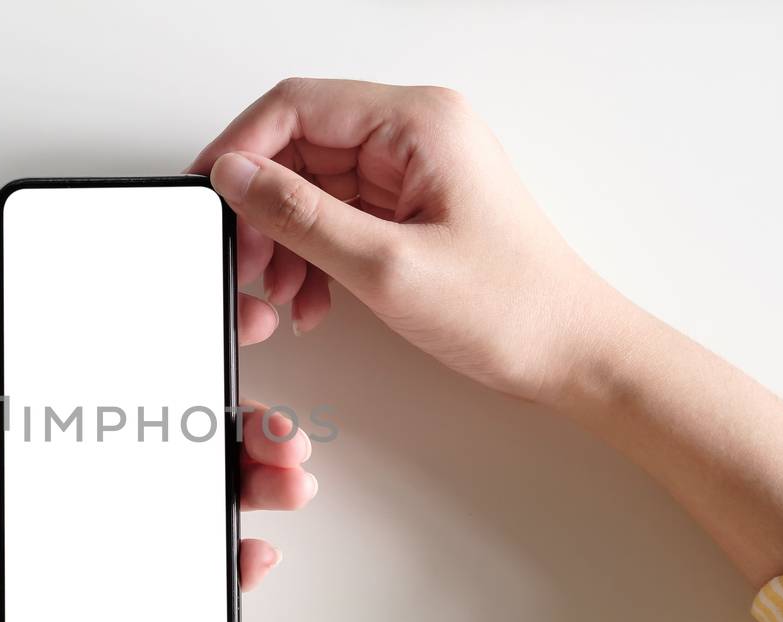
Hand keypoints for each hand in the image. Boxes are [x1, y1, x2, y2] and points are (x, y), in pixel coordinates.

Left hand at [0, 201, 316, 621]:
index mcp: (49, 404)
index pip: (143, 362)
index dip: (204, 340)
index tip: (253, 318)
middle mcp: (78, 457)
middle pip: (188, 431)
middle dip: (253, 424)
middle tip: (284, 427)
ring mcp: (91, 520)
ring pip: (196, 496)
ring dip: (256, 484)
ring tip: (288, 482)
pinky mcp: (93, 580)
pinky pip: (175, 569)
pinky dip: (224, 562)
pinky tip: (253, 551)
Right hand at [191, 78, 638, 404]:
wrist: (570, 354)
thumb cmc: (510, 307)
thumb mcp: (385, 266)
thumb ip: (300, 216)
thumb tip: (236, 176)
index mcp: (419, 123)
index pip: (297, 106)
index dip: (241, 148)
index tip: (212, 195)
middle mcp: (415, 135)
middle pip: (299, 148)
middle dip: (264, 209)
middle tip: (247, 262)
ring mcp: (414, 171)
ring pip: (312, 187)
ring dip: (286, 242)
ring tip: (282, 293)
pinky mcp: (412, 208)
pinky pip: (337, 216)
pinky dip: (313, 256)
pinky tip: (310, 298)